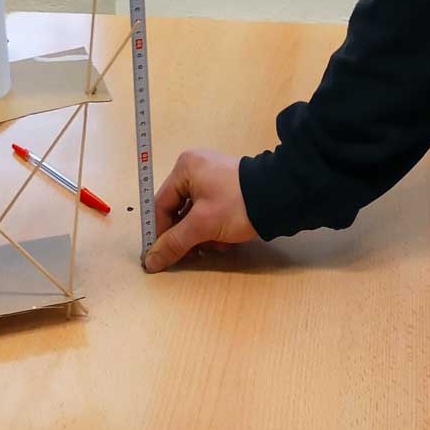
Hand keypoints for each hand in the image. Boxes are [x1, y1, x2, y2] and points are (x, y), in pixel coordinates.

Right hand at [144, 147, 256, 271]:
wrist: (279, 198)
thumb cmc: (236, 205)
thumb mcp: (202, 225)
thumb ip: (174, 242)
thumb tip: (150, 261)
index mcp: (185, 168)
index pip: (160, 205)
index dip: (159, 233)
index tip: (161, 256)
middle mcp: (196, 169)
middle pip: (178, 212)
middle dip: (187, 236)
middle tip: (192, 254)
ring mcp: (213, 179)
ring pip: (195, 216)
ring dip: (202, 236)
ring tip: (215, 245)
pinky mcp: (227, 190)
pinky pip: (210, 214)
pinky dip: (214, 230)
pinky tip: (225, 240)